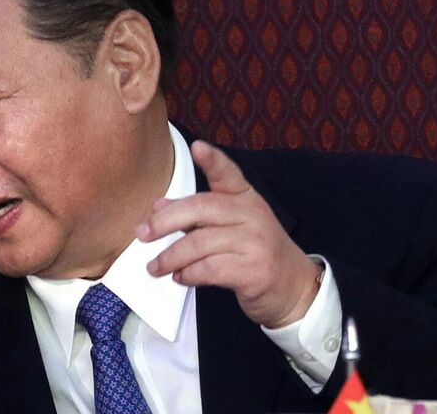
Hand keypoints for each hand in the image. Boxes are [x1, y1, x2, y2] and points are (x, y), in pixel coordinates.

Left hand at [139, 140, 321, 328]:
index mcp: (246, 199)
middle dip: (164, 222)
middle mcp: (253, 215)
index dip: (213, 160)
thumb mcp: (229, 228)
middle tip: (142, 235)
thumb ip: (196, 215)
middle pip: (200, 209)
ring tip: (155, 266)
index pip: (229, 174)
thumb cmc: (252, 253)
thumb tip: (158, 206)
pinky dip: (188, 274)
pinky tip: (180, 277)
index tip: (198, 147)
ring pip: (200, 243)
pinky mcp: (254, 270)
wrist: (293, 289)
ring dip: (170, 257)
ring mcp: (256, 242)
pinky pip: (209, 269)